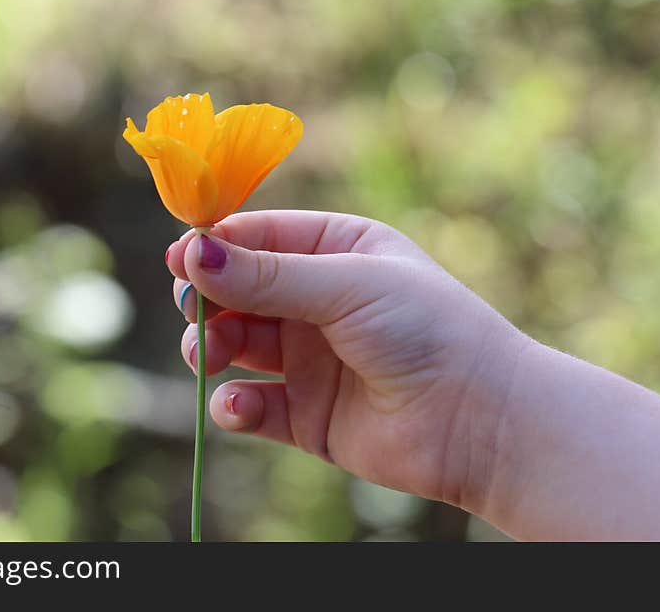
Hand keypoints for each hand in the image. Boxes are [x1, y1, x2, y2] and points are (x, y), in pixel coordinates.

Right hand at [165, 210, 529, 512]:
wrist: (480, 421)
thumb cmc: (427, 330)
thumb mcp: (347, 286)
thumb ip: (267, 275)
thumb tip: (191, 253)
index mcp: (336, 251)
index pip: (258, 237)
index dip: (215, 247)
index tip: (178, 259)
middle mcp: (318, 301)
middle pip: (237, 292)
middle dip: (208, 300)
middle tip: (193, 311)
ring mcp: (310, 358)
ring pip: (236, 345)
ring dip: (212, 348)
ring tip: (212, 357)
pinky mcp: (306, 414)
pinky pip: (252, 405)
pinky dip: (234, 406)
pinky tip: (239, 405)